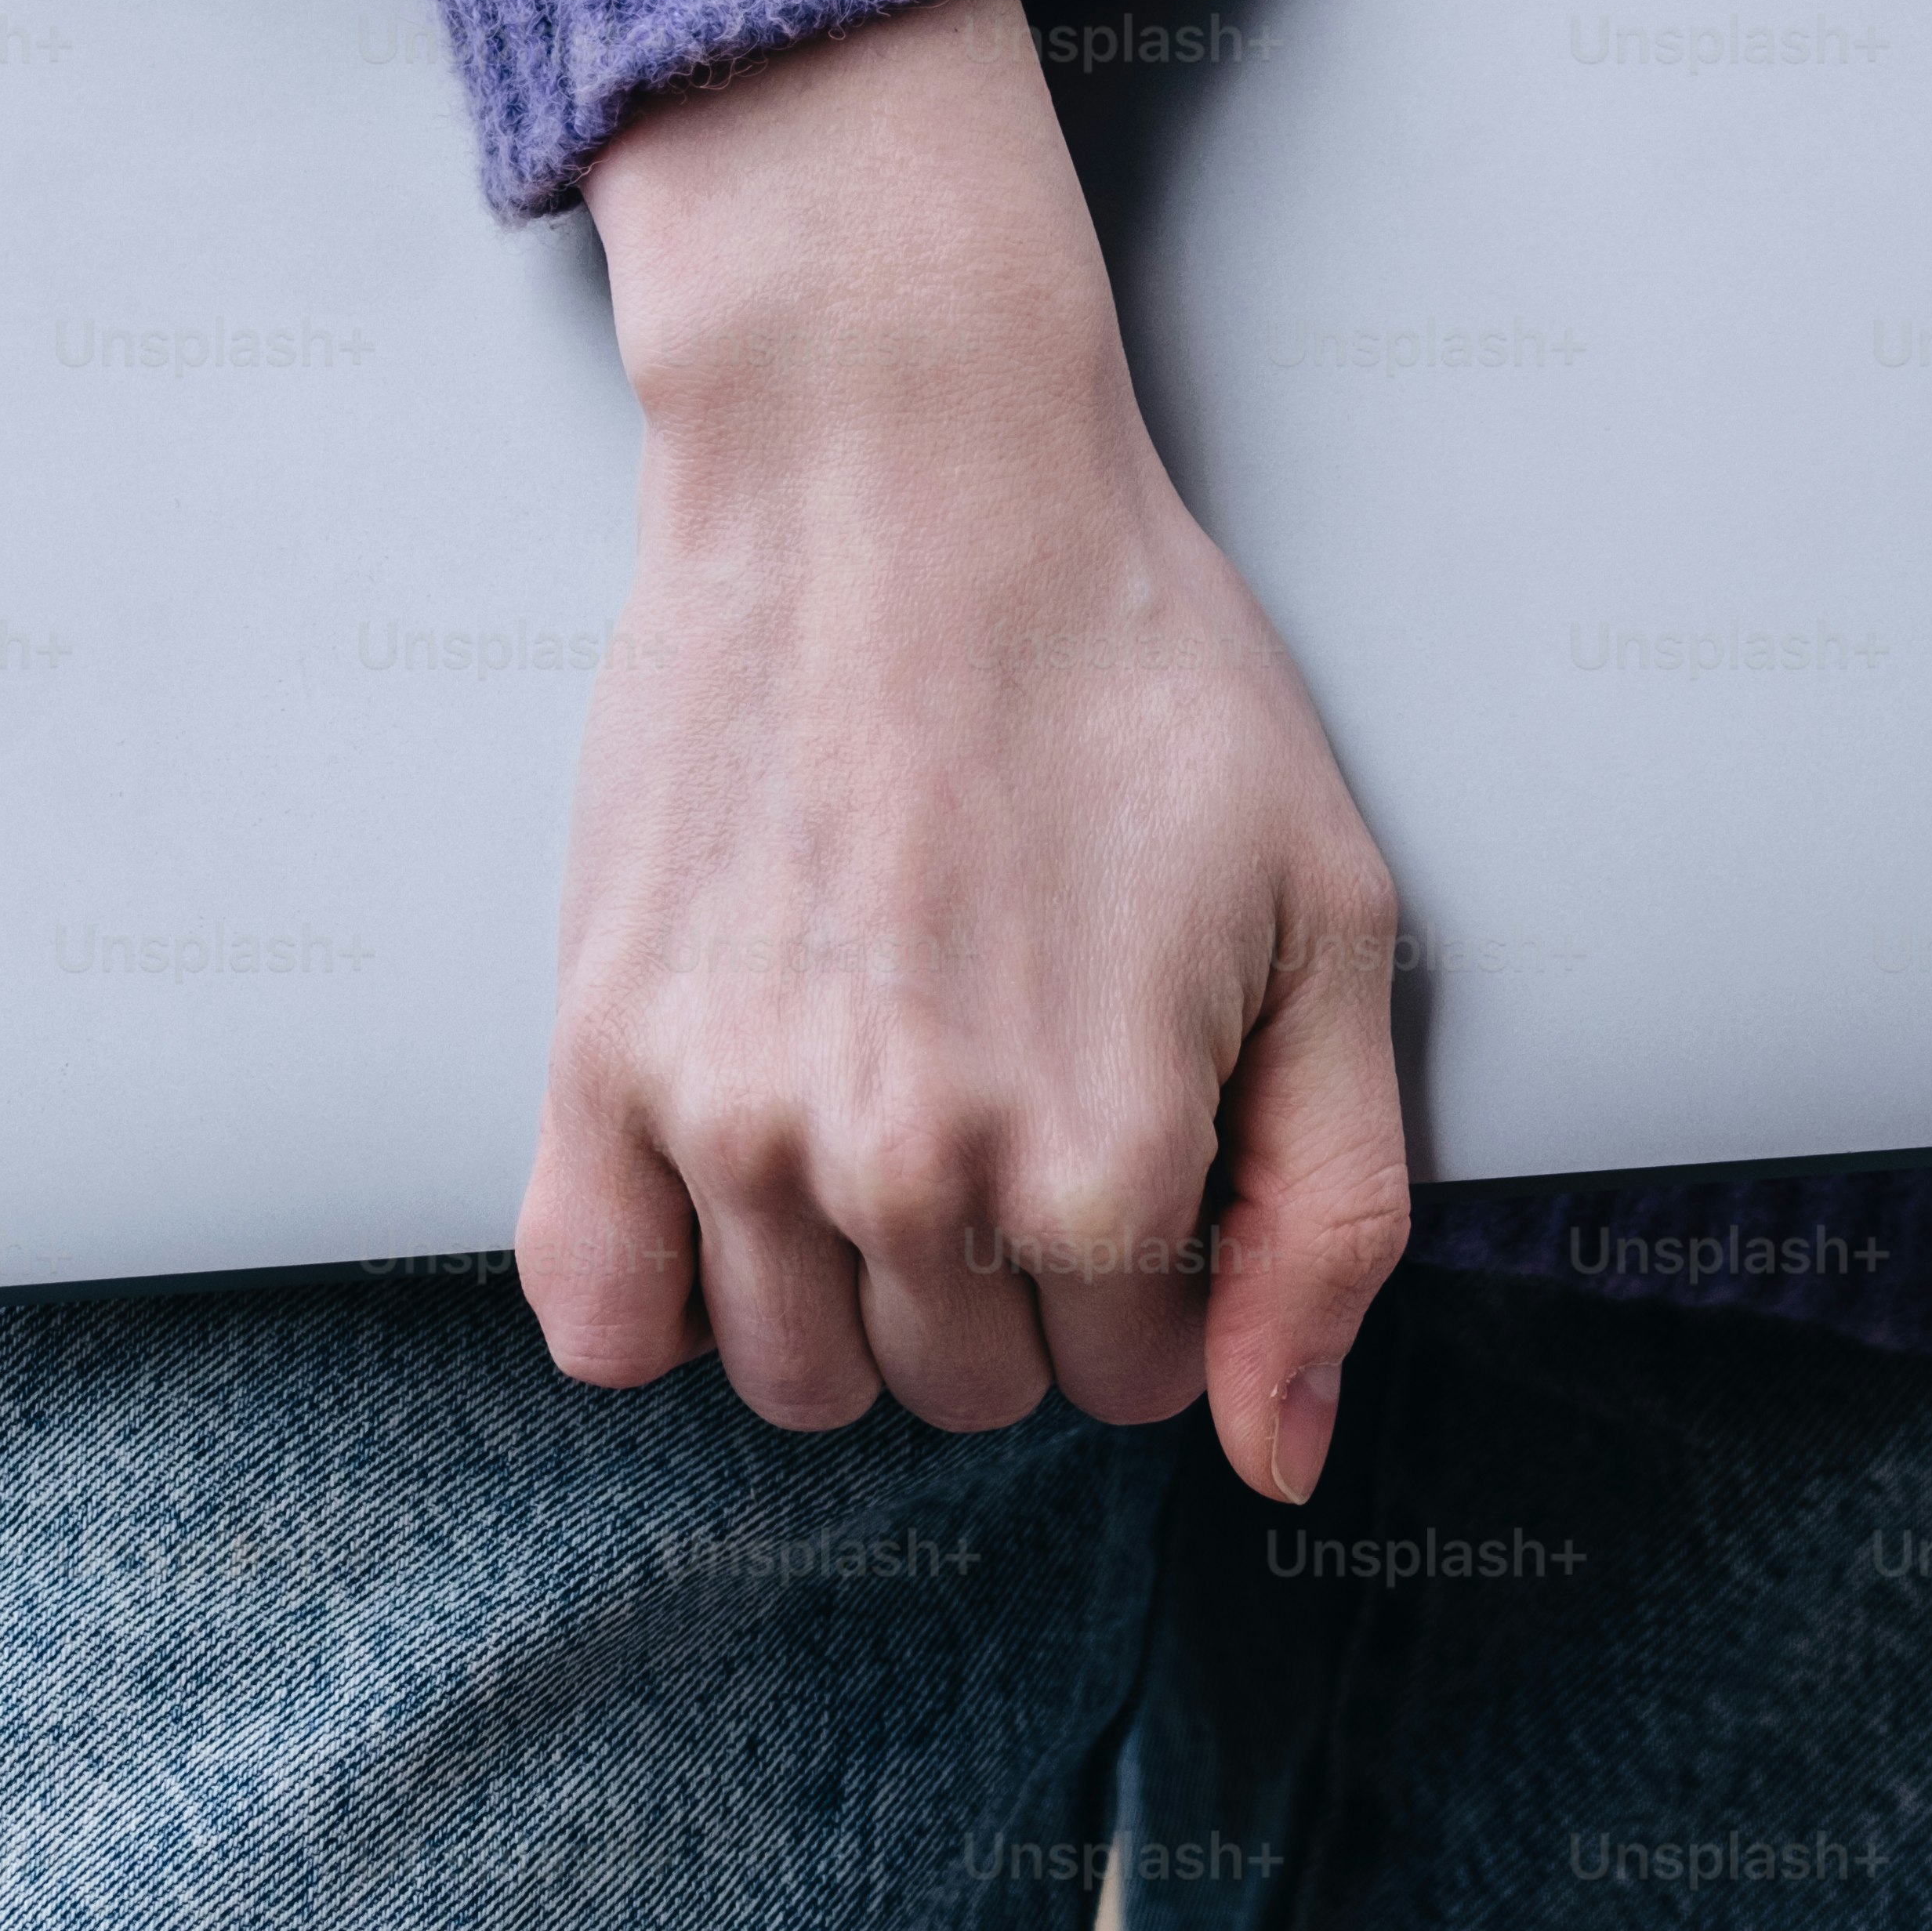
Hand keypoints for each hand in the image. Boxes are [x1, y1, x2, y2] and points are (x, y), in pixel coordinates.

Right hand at [518, 0, 1414, 1500]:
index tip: (1125, 1103)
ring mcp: (738, 1121)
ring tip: (887, 1106)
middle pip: (965, 1384)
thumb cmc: (1135, 672)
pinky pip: (599, 1312)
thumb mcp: (1331, 924)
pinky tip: (734, 1180)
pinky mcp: (603, 1051)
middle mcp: (915, 1176)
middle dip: (1010, 1276)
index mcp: (1107, 1167)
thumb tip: (1277, 1454)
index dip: (1145, 1248)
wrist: (901, 476)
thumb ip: (1333, 1216)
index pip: (1128, 1375)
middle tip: (1011, 1077)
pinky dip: (664, 1290)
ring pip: (797, 1376)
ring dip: (852, 1289)